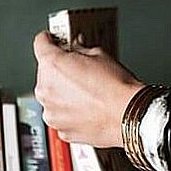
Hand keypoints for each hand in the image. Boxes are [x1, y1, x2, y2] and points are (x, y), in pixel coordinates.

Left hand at [33, 30, 143, 147]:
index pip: (41, 43)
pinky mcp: (62, 130)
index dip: (50, 40)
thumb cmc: (117, 89)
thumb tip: (77, 50)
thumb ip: (80, 49)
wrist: (129, 117)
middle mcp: (45, 90)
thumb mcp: (99, 55)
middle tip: (81, 73)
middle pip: (46, 73)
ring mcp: (51, 113)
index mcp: (52, 65)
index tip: (53, 42)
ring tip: (88, 95)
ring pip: (52, 98)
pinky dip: (70, 113)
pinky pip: (61, 117)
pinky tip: (88, 109)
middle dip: (60, 71)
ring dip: (63, 94)